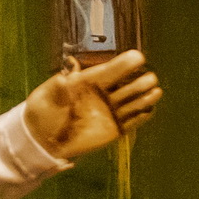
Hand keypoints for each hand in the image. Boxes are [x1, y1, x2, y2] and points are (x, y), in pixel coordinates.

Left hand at [21, 50, 162, 161]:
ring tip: (154, 93)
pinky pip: (134, 121)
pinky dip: (143, 115)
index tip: (138, 58)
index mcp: (90, 81)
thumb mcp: (46, 98)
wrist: (43, 140)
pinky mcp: (116, 128)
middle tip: (148, 80)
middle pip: (128, 84)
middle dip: (139, 82)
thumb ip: (57, 88)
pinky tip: (149, 110)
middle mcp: (104, 94)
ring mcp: (111, 111)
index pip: (111, 70)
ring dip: (145, 97)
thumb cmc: (43, 113)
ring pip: (135, 101)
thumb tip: (65, 75)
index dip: (125, 63)